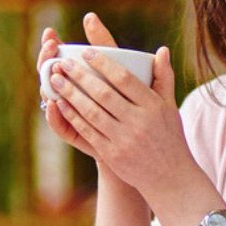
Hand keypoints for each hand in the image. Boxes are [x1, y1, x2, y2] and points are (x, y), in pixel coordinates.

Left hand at [45, 14, 194, 194]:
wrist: (169, 176)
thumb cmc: (169, 136)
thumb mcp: (170, 106)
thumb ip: (164, 77)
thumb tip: (162, 49)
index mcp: (153, 106)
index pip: (124, 79)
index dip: (103, 63)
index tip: (86, 52)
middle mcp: (138, 121)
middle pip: (104, 93)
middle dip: (80, 76)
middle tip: (63, 63)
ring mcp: (124, 139)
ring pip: (92, 112)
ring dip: (71, 94)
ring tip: (56, 80)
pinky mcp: (112, 154)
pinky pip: (88, 131)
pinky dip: (72, 116)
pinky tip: (60, 104)